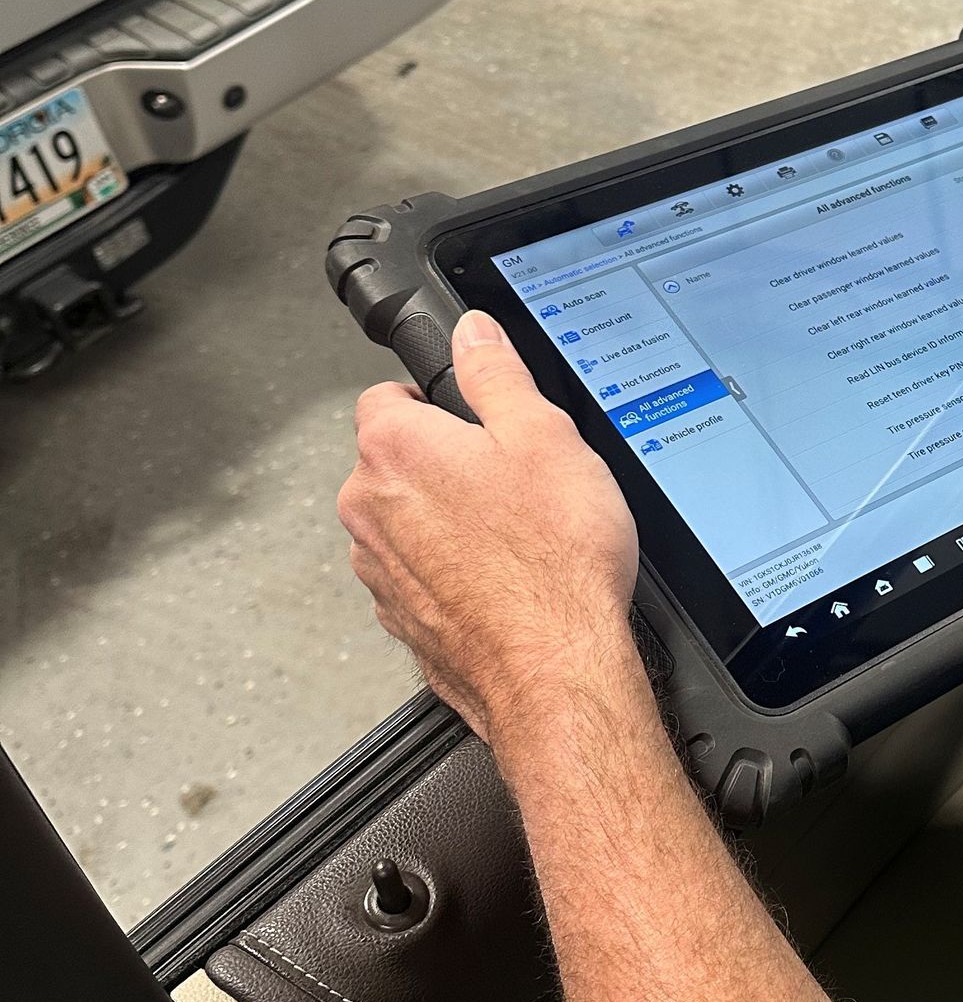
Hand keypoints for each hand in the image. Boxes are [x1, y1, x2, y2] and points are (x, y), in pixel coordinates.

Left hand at [338, 313, 642, 743]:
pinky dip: (456, 572)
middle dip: (449, 463)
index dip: (439, 399)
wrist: (555, 668)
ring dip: (451, 520)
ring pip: (410, 520)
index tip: (479, 419)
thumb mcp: (544, 436)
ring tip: (520, 536)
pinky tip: (509, 580)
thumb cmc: (552, 561)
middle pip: (398, 460)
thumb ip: (495, 373)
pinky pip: (424, 575)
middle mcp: (369, 509)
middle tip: (517, 480)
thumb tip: (472, 333)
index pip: (387, 395)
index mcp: (394, 449)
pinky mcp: (402, 618)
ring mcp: (380, 570)